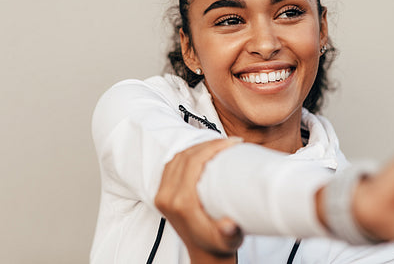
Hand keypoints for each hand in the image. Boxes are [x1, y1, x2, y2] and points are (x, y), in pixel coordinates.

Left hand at [155, 138, 243, 262]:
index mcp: (181, 203)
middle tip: (229, 141)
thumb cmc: (218, 245)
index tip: (231, 142)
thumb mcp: (228, 242)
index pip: (194, 162)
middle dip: (208, 144)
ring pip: (177, 158)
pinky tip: (202, 153)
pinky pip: (172, 165)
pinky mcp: (162, 193)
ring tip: (219, 144)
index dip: (213, 146)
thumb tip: (229, 226)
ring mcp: (162, 194)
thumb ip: (228, 235)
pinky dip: (187, 155)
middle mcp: (167, 197)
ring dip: (198, 147)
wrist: (205, 255)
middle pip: (185, 156)